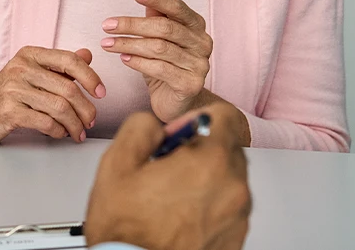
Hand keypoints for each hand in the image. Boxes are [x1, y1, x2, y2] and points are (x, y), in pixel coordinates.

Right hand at [0, 46, 105, 143]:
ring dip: (74, 124)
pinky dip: (58, 131)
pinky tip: (60, 134)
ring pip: (59, 107)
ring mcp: (13, 89)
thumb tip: (87, 54)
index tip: (101, 93)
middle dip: (85, 108)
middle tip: (90, 121)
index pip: (69, 60)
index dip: (90, 77)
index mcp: (29, 55)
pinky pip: (45, 122)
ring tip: (78, 132)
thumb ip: (58, 65)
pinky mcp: (8, 111)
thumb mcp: (31, 73)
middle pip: (67, 88)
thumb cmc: (5, 94)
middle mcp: (20, 68)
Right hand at [84, 104, 251, 249]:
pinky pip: (227, 208)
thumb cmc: (128, 231)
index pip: (224, 116)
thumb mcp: (117, 164)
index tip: (178, 135)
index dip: (195, 119)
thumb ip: (141, 126)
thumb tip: (155, 124)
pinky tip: (179, 216)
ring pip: (227, 179)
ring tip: (170, 196)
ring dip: (205, 179)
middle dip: (200, 151)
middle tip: (167, 167)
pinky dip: (209, 205)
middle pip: (227, 148)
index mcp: (210, 161)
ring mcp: (237, 216)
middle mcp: (233, 187)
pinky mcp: (235, 238)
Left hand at [101, 0, 212, 121]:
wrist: (176, 102)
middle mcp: (202, 43)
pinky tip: (123, 58)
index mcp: (196, 26)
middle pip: (165, 28)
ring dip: (129, 44)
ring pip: (159, 48)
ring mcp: (199, 65)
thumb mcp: (159, 39)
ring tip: (107, 43)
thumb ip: (156, 17)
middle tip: (107, 25)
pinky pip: (160, 69)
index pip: (177, 7)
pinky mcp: (191, 84)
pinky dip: (138, 62)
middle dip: (132, 25)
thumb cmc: (166, 65)